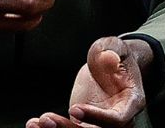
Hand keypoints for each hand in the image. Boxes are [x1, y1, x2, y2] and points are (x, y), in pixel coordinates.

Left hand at [26, 37, 148, 127]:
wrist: (110, 64)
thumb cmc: (114, 54)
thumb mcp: (115, 46)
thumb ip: (113, 50)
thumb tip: (108, 57)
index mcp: (131, 102)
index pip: (117, 119)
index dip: (97, 117)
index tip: (74, 108)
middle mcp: (118, 118)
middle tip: (47, 119)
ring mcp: (99, 122)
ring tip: (37, 123)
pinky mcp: (84, 121)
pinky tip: (33, 124)